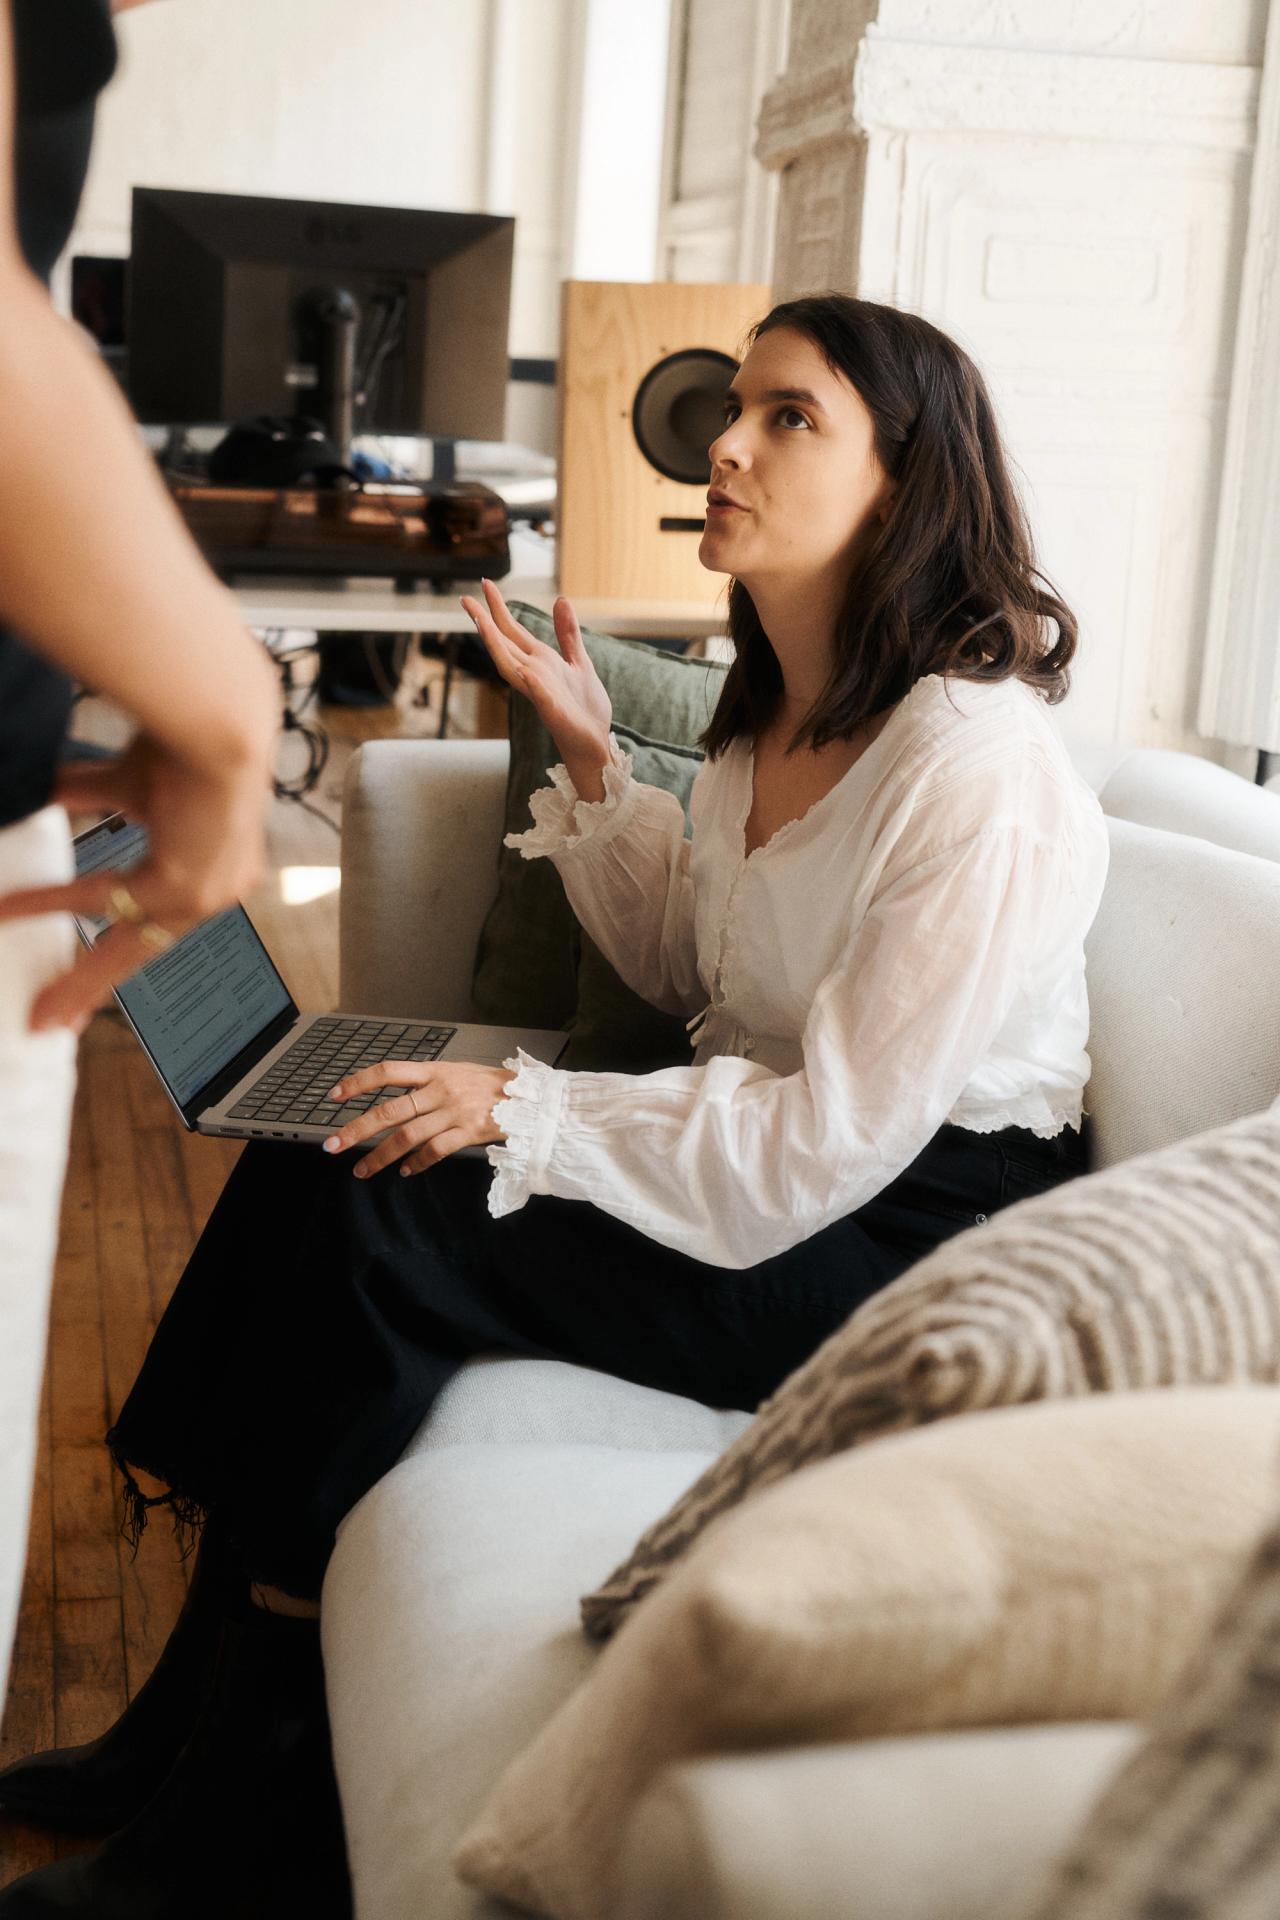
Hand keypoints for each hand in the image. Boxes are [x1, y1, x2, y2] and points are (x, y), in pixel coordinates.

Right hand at [0, 732, 271, 1031]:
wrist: (214, 715)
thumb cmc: (184, 733)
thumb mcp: (124, 782)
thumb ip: (82, 796)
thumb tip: (36, 795)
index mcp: (215, 869)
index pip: (160, 924)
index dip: (120, 952)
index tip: (92, 983)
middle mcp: (217, 889)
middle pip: (144, 951)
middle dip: (95, 989)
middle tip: (58, 1021)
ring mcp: (205, 894)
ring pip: (127, 947)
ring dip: (77, 977)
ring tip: (41, 1006)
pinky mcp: (182, 886)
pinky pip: (101, 902)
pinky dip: (51, 902)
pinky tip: (7, 909)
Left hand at [321, 1059, 514, 1178]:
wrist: (529, 1096)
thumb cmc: (490, 1085)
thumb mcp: (456, 1072)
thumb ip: (427, 1084)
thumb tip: (395, 1099)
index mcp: (434, 1070)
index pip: (388, 1072)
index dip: (358, 1082)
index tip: (334, 1096)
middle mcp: (440, 1090)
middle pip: (389, 1111)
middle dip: (356, 1130)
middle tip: (333, 1145)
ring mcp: (453, 1112)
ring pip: (407, 1136)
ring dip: (380, 1156)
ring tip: (362, 1170)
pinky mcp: (468, 1132)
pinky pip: (435, 1151)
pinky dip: (417, 1163)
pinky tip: (405, 1171)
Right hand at [461, 580, 611, 793]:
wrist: (594, 742)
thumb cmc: (584, 707)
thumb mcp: (579, 662)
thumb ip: (568, 634)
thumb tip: (560, 599)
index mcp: (540, 661)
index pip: (513, 631)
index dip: (498, 608)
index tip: (485, 584)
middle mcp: (534, 675)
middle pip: (504, 644)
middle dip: (485, 622)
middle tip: (465, 598)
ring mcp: (541, 694)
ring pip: (511, 668)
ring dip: (496, 646)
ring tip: (481, 622)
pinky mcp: (555, 713)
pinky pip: (542, 697)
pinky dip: (534, 685)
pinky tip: (527, 671)